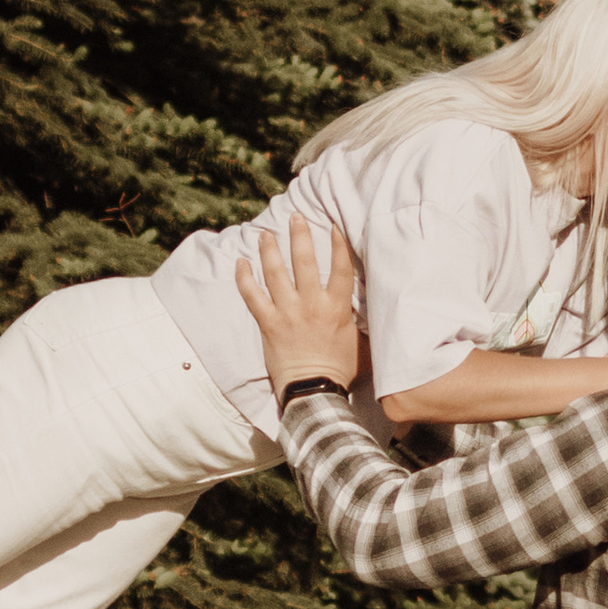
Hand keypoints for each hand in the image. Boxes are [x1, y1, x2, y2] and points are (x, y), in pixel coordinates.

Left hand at [236, 221, 362, 404]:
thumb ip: (358, 319)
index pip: (340, 267)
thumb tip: (367, 307)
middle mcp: (311, 304)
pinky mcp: (268, 323)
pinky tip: (241, 262)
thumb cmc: (340, 369)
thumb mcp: (359, 340)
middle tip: (295, 217)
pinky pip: (252, 295)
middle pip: (305, 261)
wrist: (314, 391)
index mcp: (336, 307)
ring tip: (266, 233)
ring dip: (270, 250)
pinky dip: (244, 278)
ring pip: (275, 273)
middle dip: (300, 235)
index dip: (338, 243)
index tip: (333, 226)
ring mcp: (287, 312)